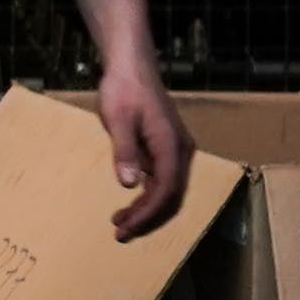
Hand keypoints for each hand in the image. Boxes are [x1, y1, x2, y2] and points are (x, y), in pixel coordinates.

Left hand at [98, 54, 193, 241]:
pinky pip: (162, 179)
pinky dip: (147, 194)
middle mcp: (180, 151)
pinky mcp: (166, 148)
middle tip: (120, 234)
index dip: (148, 213)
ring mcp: (175, 149)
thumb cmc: (123, 90)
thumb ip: (124, 151)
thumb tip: (129, 184)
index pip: (166, 190)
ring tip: (120, 223)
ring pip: (168, 189)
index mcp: (172, 146)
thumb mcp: (118, 119)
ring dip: (147, 208)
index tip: (126, 228)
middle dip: (147, 217)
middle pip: (171, 195)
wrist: (131, 66)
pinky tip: (130, 203)